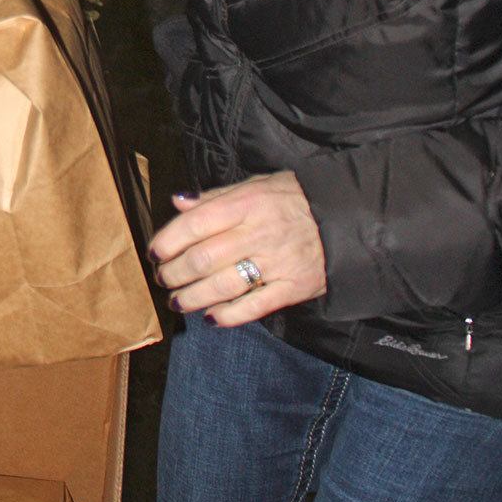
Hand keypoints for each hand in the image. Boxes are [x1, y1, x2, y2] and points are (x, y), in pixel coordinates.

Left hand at [148, 170, 326, 323]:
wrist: (346, 219)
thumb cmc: (294, 199)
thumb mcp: (257, 185)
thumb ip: (216, 197)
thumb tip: (179, 202)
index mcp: (246, 203)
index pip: (196, 223)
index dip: (169, 240)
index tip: (155, 252)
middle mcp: (259, 233)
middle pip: (203, 259)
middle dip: (175, 273)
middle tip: (164, 279)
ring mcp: (277, 263)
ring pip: (223, 286)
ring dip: (193, 297)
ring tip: (178, 301)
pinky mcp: (293, 288)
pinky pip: (254, 307)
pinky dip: (228, 315)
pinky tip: (212, 317)